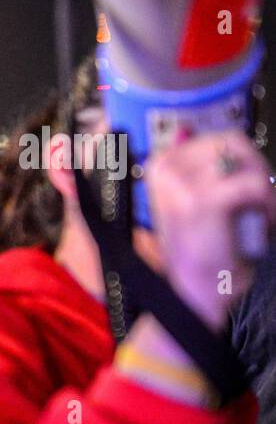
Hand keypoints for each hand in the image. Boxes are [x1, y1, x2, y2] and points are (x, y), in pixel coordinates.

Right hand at [144, 129, 274, 331]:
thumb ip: (197, 167)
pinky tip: (263, 225)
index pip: (217, 138)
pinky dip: (269, 208)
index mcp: (160, 164)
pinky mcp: (203, 202)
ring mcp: (182, 185)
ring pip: (249, 165)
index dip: (241, 162)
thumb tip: (196, 132)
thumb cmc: (198, 249)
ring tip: (259, 217)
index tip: (244, 189)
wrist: (193, 291)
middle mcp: (165, 169)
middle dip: (257, 172)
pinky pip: (255, 186)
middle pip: (234, 143)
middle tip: (258, 203)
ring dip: (266, 193)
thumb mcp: (188, 200)